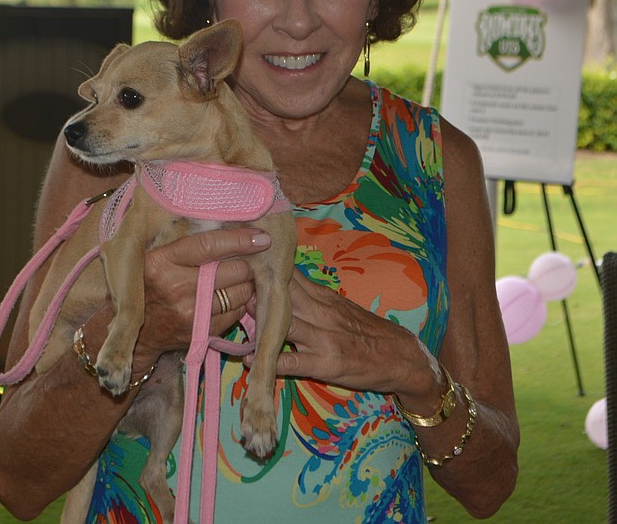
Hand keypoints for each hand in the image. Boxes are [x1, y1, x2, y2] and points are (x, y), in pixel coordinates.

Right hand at [135, 228, 269, 359]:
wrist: (138, 328)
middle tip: (245, 261)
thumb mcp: (158, 257)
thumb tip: (233, 229)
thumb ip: (188, 245)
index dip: (239, 240)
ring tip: (236, 280)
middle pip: (233, 270)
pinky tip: (228, 298)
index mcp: (162, 261)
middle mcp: (176, 287)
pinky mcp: (201, 332)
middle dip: (245, 264)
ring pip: (240, 293)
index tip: (261, 237)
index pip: (209, 245)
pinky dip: (238, 304)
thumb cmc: (150, 284)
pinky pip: (236, 313)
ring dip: (244, 285)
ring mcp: (190, 313)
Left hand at [246, 269, 425, 394]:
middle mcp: (320, 312)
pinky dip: (272, 361)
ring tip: (231, 319)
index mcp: (322, 296)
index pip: (288, 277)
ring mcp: (322, 338)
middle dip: (253, 291)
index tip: (238, 264)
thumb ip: (309, 295)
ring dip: (257, 322)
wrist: (401, 356)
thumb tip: (277, 283)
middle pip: (281, 297)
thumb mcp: (338, 305)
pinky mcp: (325, 363)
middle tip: (226, 287)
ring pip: (284, 324)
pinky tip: (252, 361)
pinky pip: (294, 361)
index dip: (262, 271)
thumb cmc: (365, 330)